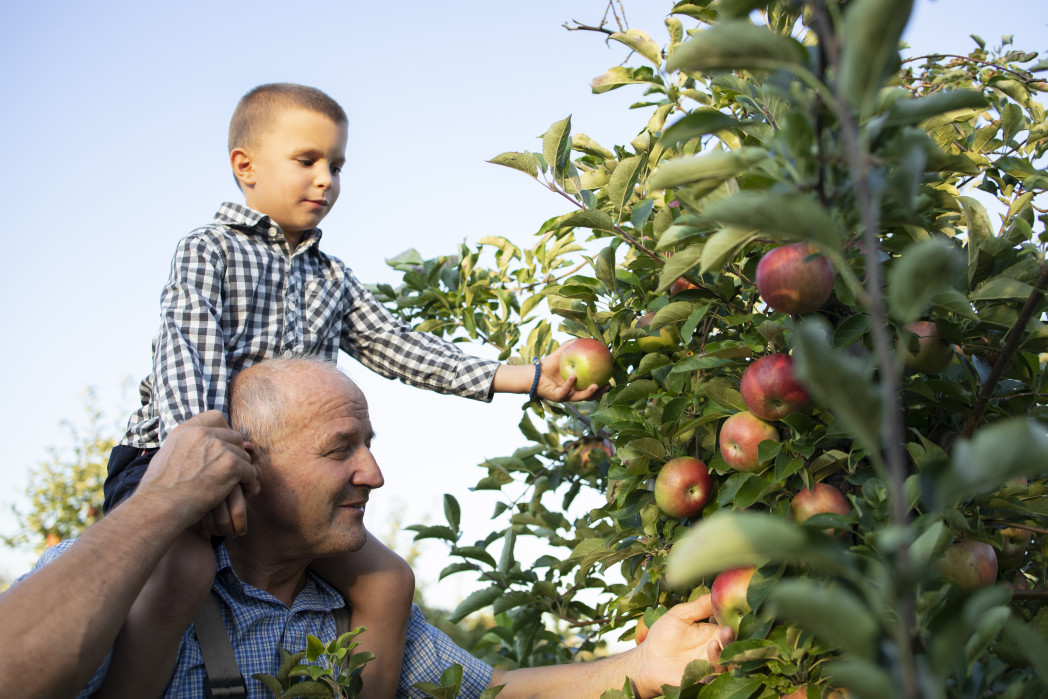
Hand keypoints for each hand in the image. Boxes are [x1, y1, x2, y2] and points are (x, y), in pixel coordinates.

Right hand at [138, 411, 260, 527]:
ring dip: (242, 471)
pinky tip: (244, 492)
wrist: (160, 507)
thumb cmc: (160, 490)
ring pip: (244, 456)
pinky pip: (250, 472)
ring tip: (237, 485)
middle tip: (233, 472)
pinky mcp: (231, 464)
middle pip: (235, 438)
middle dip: (235, 454)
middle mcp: (203, 434)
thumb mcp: (167, 455)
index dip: (224, 431)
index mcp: (187, 430)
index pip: (216, 417)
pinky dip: (249, 484)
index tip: (224, 448)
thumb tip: (200, 445)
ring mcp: (218, 447)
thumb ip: (185, 445)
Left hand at [535, 345, 608, 401]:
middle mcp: (571, 393)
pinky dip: (569, 385)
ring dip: (588, 393)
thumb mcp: (561, 354)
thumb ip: (570, 347)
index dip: (601, 385)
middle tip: (607, 385)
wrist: (533, 373)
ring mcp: (564, 396)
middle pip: (589, 396)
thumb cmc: (547, 365)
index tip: (610, 378)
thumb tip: (582, 338)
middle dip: (599, 393)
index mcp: (575, 386)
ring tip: (595, 386)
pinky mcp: (556, 397)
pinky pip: (564, 391)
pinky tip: (574, 377)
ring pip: (579, 397)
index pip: (591, 388)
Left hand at [632, 595, 733, 697]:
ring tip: (713, 644)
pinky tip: (707, 663)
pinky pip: (713, 678)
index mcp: (713, 632)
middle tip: (727, 630)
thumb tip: (715, 592)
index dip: (735, 621)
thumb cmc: (663, 635)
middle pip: (733, 645)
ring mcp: (710, 666)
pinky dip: (713, 672)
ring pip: (726, 662)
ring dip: (723, 654)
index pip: (731, 626)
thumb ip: (698, 606)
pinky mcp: (702, 680)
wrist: (648, 659)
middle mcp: (716, 649)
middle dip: (732, 639)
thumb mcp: (679, 615)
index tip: (734, 613)